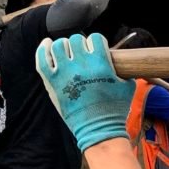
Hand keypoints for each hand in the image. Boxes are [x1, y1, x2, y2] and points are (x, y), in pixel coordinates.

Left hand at [36, 33, 134, 151]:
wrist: (98, 130)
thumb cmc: (114, 110)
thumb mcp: (127, 87)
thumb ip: (124, 71)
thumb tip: (121, 61)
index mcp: (101, 64)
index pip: (96, 38)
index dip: (97, 42)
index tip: (97, 49)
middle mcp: (81, 66)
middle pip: (76, 39)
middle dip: (81, 45)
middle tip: (83, 54)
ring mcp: (64, 74)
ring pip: (58, 45)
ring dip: (64, 46)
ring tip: (67, 53)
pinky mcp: (52, 82)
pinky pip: (41, 59)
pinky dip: (43, 49)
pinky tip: (47, 45)